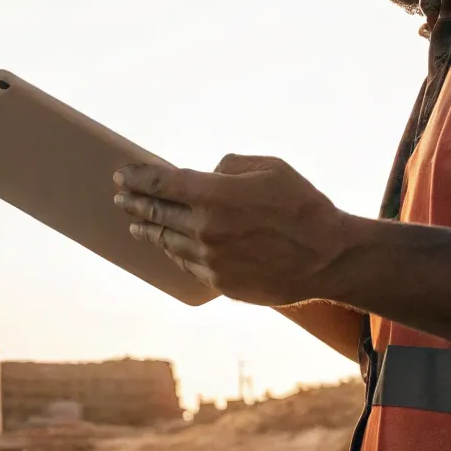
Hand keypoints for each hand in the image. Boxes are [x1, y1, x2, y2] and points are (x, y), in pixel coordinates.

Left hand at [112, 155, 349, 306]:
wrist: (329, 258)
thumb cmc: (303, 206)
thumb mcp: (269, 168)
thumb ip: (228, 166)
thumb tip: (205, 175)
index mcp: (215, 196)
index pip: (162, 184)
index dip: (138, 178)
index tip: (122, 175)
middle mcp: (206, 230)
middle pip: (157, 214)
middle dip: (135, 203)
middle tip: (120, 197)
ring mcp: (211, 260)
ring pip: (168, 242)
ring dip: (149, 229)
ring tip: (138, 223)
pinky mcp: (221, 283)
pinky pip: (187, 264)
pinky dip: (174, 251)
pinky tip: (169, 244)